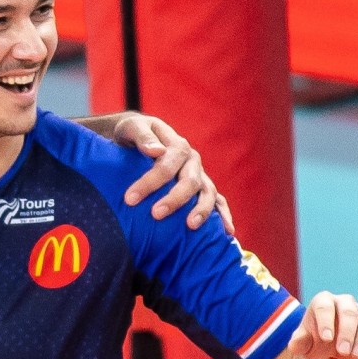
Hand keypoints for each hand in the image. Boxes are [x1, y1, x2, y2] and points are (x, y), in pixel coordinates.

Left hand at [114, 114, 233, 233]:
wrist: (140, 136)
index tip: (130, 199)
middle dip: (174, 199)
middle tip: (156, 214)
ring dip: (202, 210)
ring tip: (191, 226)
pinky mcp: (202, 187)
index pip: (166, 165)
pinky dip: (223, 214)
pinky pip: (217, 200)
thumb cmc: (132, 133)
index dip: (150, 182)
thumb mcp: (130, 127)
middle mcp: (192, 161)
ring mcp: (199, 174)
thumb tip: (156, 151)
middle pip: (190, 181)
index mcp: (177, 145)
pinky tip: (227, 231)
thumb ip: (142, 136)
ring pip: (208, 192)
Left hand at [287, 291, 357, 358]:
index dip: (326, 322)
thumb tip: (294, 344)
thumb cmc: (315, 340)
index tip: (326, 339)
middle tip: (342, 352)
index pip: (325, 307)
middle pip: (349, 312)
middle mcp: (344, 302)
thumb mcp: (304, 343)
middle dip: (347, 332)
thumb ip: (299, 342)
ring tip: (353, 356)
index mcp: (323, 301)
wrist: (332, 347)